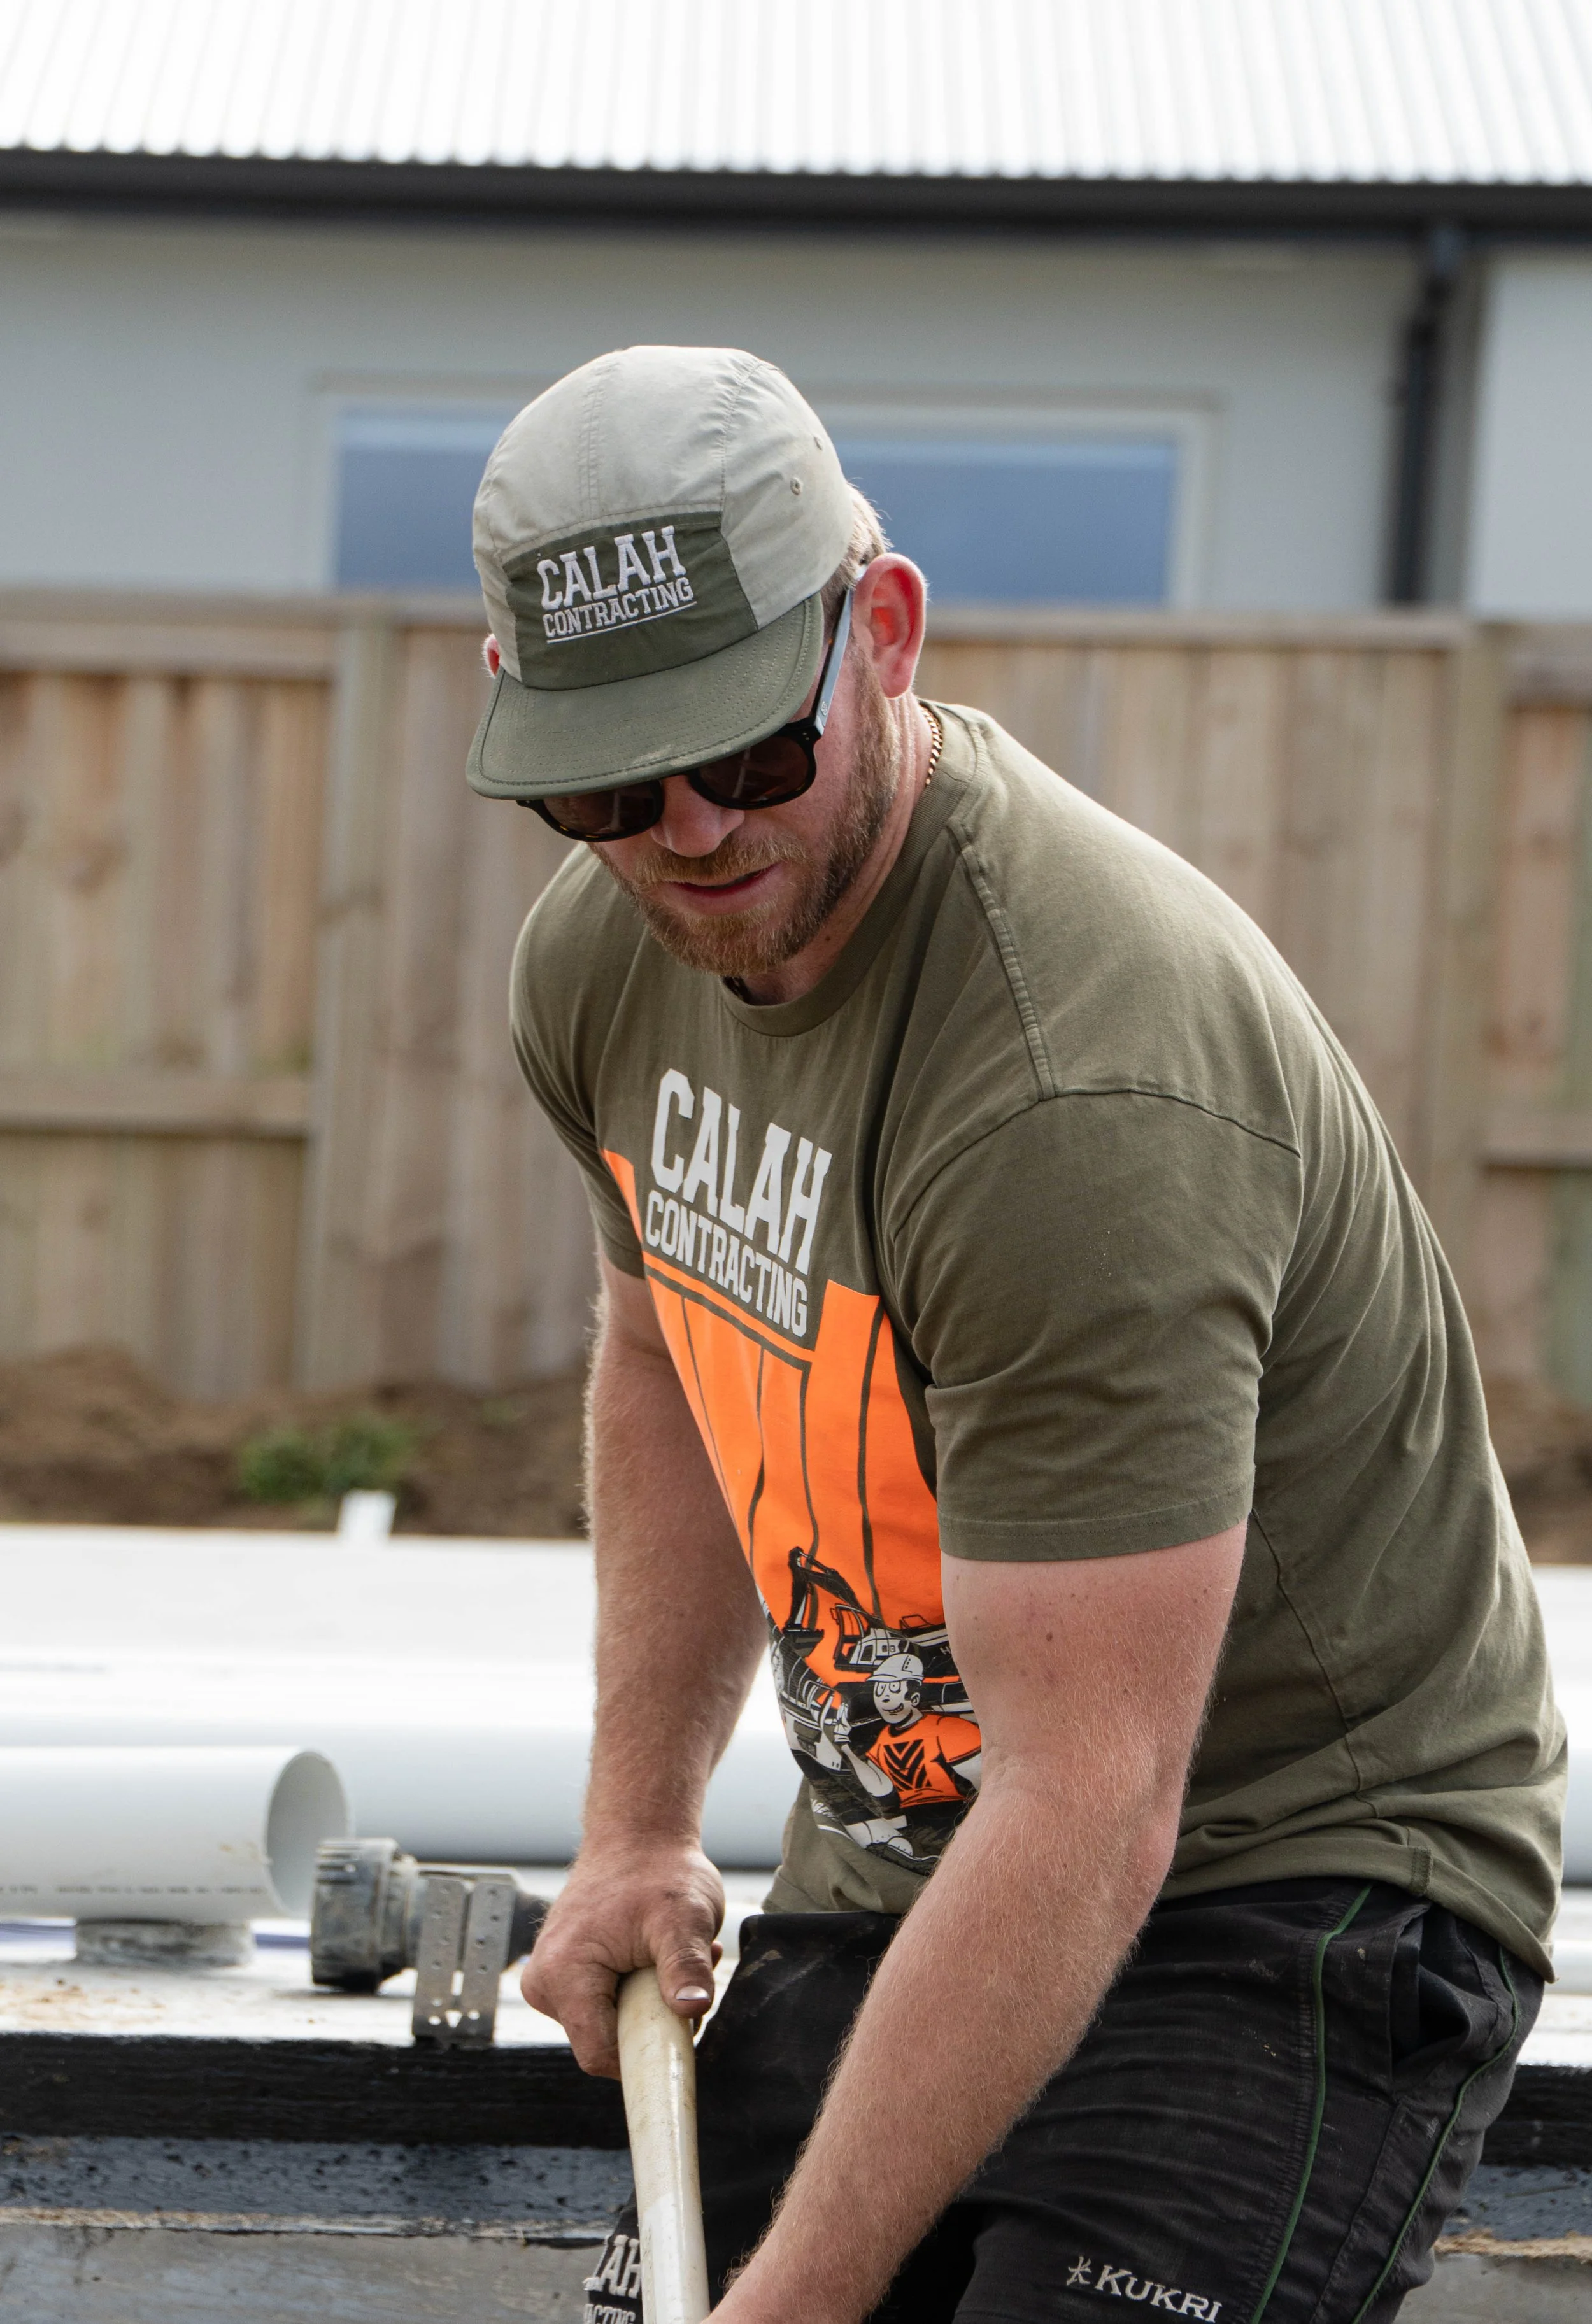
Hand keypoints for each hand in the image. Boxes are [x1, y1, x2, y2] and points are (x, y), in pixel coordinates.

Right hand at [520, 1838, 724, 2076]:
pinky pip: (603, 2006)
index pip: (600, 2054)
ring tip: (672, 1956)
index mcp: (563, 1974)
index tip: (684, 2030)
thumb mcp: (684, 1917)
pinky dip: (636, 1990)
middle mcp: (544, 1983)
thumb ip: (685, 1966)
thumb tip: (692, 2008)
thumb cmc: (660, 1870)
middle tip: (685, 1973)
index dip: (646, 2055)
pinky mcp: (562, 1976)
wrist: (638, 1836)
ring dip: (649, 2003)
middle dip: (653, 2020)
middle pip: (606, 2042)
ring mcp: (549, 1980)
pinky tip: (656, 1956)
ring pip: (608, 2025)